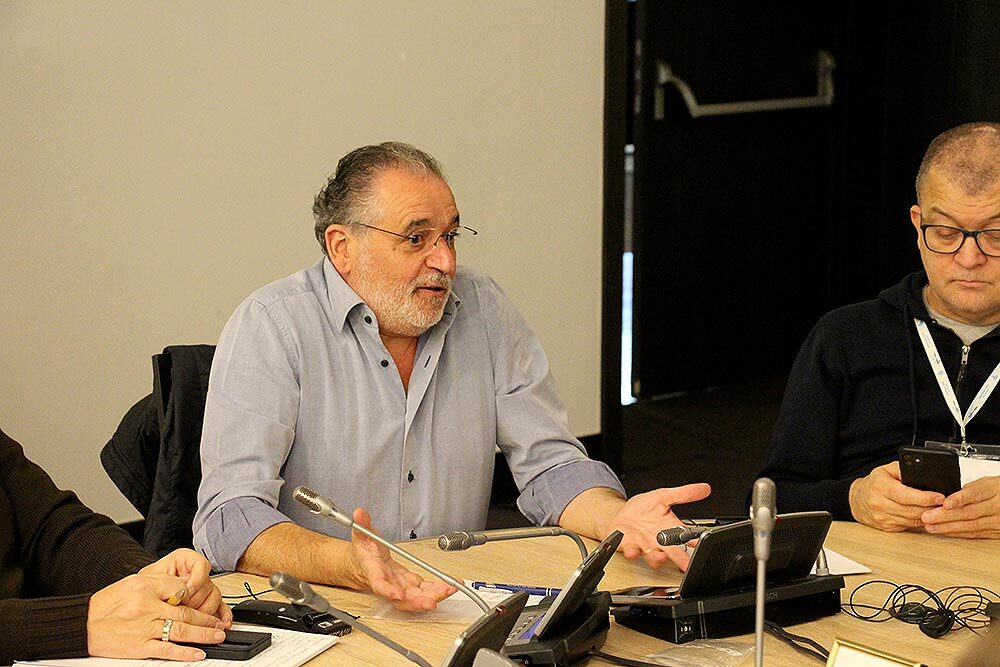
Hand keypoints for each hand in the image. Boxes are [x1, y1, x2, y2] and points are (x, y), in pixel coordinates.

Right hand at [87, 573, 226, 659]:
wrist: (83, 624)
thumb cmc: (108, 604)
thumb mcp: (134, 583)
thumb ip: (160, 584)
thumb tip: (184, 588)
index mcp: (146, 587)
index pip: (181, 588)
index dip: (198, 594)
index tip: (208, 600)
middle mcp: (148, 606)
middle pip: (186, 611)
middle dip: (207, 619)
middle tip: (220, 623)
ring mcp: (145, 627)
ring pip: (181, 630)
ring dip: (203, 634)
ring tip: (217, 636)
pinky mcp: (140, 646)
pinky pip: (167, 650)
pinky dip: (184, 653)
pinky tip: (197, 654)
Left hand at [140, 548, 231, 626]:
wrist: (142, 596)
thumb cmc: (144, 585)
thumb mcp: (150, 578)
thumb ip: (163, 581)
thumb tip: (178, 595)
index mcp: (186, 560)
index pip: (201, 565)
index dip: (196, 579)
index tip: (187, 590)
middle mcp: (197, 573)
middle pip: (208, 585)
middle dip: (195, 601)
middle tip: (184, 609)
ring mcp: (204, 587)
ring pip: (215, 598)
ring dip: (205, 612)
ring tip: (192, 620)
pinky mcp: (207, 601)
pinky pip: (221, 606)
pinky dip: (223, 615)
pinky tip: (223, 622)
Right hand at [346, 507, 456, 610]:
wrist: (366, 562)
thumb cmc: (364, 552)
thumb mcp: (361, 534)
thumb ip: (362, 524)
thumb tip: (359, 514)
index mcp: (374, 572)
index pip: (380, 584)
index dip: (389, 591)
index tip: (398, 595)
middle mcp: (389, 583)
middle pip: (402, 599)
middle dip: (418, 601)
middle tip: (434, 600)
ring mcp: (400, 585)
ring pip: (416, 597)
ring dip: (433, 596)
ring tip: (449, 589)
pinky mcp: (410, 584)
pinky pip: (424, 589)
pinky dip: (437, 589)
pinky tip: (449, 585)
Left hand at [606, 484, 711, 571]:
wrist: (620, 513)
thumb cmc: (642, 508)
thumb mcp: (663, 496)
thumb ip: (683, 494)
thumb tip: (705, 488)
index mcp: (671, 529)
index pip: (688, 537)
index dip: (697, 543)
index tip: (703, 546)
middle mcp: (660, 541)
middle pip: (674, 553)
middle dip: (681, 560)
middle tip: (686, 564)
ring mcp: (645, 545)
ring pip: (654, 557)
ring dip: (657, 559)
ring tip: (660, 557)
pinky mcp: (629, 545)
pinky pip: (632, 551)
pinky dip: (632, 552)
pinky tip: (633, 550)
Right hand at [849, 462, 944, 531]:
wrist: (856, 500)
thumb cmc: (875, 483)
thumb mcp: (886, 470)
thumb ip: (904, 469)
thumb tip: (924, 473)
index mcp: (880, 487)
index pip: (905, 495)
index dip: (925, 497)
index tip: (940, 497)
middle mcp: (880, 504)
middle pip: (911, 510)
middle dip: (932, 508)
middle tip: (947, 505)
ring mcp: (883, 518)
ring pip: (912, 520)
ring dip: (929, 516)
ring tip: (941, 511)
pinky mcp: (887, 527)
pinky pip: (909, 526)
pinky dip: (920, 522)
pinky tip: (928, 516)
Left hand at [921, 476, 999, 537]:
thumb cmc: (997, 490)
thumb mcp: (986, 483)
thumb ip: (968, 490)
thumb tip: (946, 496)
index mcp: (993, 489)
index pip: (975, 494)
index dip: (958, 499)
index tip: (945, 503)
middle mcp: (997, 506)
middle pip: (969, 512)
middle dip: (946, 516)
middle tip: (928, 517)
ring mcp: (997, 521)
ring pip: (971, 525)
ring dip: (948, 527)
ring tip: (931, 526)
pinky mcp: (996, 532)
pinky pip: (975, 534)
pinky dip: (958, 533)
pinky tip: (945, 531)